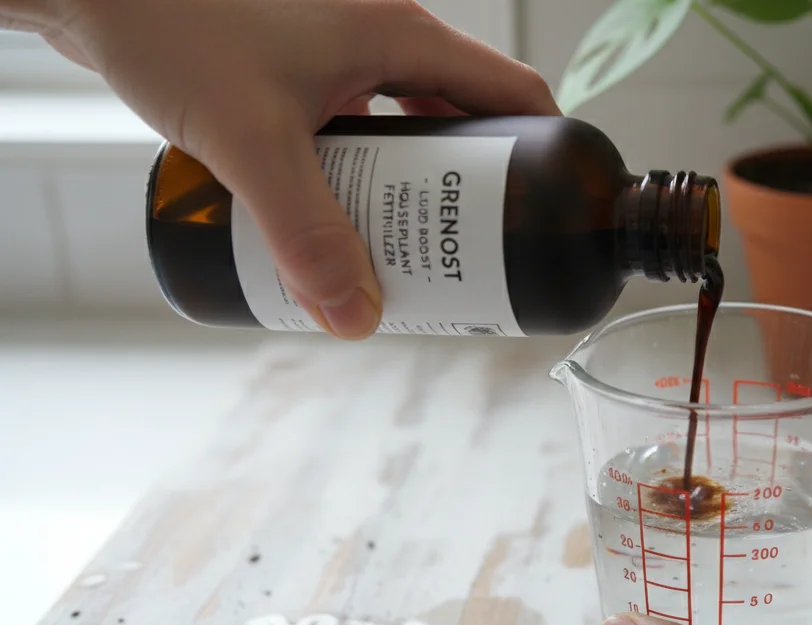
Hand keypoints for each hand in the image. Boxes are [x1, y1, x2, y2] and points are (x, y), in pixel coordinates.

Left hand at [21, 0, 558, 338]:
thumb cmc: (171, 26)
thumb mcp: (252, 143)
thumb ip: (304, 234)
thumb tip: (355, 316)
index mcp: (401, 35)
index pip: (513, 93)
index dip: (546, 153)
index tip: (550, 214)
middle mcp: (382, 37)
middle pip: (465, 120)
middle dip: (475, 192)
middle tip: (475, 256)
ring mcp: (341, 50)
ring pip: (410, 127)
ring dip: (416, 188)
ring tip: (411, 251)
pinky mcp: (300, 68)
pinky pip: (361, 128)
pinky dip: (366, 173)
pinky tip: (342, 215)